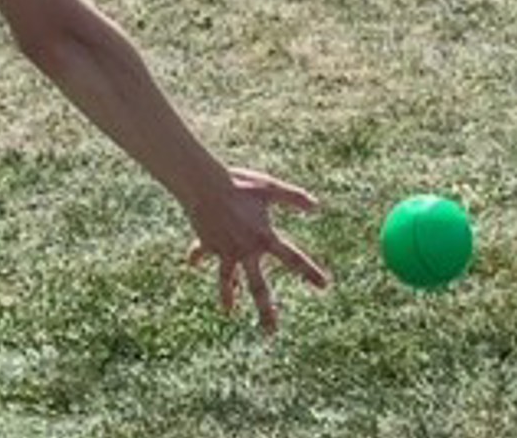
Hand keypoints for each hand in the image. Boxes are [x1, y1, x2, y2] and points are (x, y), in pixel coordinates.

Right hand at [185, 168, 330, 333]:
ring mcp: (225, 250)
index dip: (310, 272)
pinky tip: (193, 263)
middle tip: (271, 333)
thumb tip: (317, 207)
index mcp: (265, 237)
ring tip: (229, 312)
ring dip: (228, 297)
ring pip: (227, 281)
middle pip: (258, 287)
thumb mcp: (269, 188)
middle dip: (266, 312)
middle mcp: (246, 250)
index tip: (324, 287)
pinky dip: (197, 257)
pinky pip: (202, 254)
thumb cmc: (238, 184)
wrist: (204, 186)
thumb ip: (293, 198)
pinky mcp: (207, 245)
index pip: (293, 259)